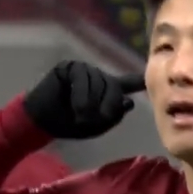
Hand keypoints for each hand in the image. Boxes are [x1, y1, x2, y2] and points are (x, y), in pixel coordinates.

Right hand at [23, 60, 144, 138]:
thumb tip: (129, 102)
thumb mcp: (96, 126)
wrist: (42, 121)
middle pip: (114, 87)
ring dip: (90, 104)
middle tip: (93, 119)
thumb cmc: (68, 124)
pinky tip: (72, 104)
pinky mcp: (71, 67)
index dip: (138, 81)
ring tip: (79, 115)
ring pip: (99, 83)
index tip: (150, 76)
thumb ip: (113, 116)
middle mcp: (98, 78)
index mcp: (105, 91)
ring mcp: (85, 70)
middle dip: (107, 105)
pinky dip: (80, 94)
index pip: (126, 84)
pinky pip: (83, 78)